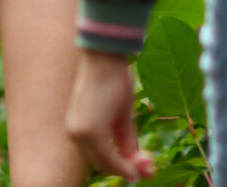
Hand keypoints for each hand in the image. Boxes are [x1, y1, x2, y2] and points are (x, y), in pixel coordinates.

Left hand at [67, 49, 154, 180]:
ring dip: (129, 169)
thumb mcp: (121, 116)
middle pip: (103, 164)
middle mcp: (75, 134)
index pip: (99, 157)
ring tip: (150, 166)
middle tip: (152, 170)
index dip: (121, 166)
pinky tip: (141, 167)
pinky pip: (109, 159)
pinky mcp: (91, 132)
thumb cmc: (112, 80)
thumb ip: (125, 142)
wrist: (105, 57)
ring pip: (106, 164)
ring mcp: (81, 134)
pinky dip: (125, 166)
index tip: (143, 167)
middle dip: (127, 170)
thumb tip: (139, 166)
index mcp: (78, 129)